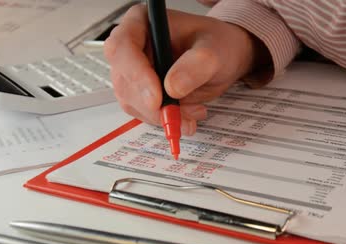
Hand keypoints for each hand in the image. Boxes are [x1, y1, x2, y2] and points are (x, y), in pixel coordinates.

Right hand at [104, 4, 266, 134]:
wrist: (223, 60)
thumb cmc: (217, 45)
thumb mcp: (214, 51)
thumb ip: (196, 66)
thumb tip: (172, 88)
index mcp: (142, 22)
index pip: (123, 47)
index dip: (136, 75)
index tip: (156, 99)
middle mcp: (132, 46)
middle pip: (123, 79)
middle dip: (150, 104)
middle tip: (177, 115)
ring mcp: (133, 71)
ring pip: (131, 100)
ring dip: (159, 115)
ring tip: (192, 112)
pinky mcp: (140, 92)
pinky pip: (142, 112)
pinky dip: (163, 119)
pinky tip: (185, 115)